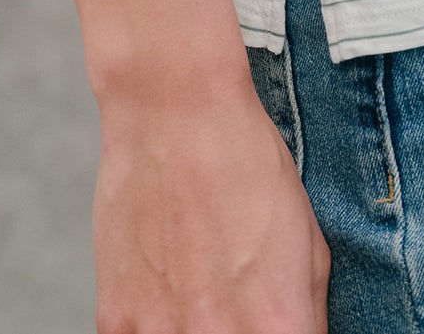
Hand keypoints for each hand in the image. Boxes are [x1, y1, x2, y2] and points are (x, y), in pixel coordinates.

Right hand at [92, 71, 329, 333]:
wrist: (174, 111)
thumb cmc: (244, 165)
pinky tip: (166, 290)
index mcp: (278, 325)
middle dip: (240, 332)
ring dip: (195, 329)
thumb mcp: (308, 244)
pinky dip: (154, 324)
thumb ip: (305, 315)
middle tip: (234, 301)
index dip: (282, 333)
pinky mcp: (115, 320)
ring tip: (200, 292)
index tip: (275, 322)